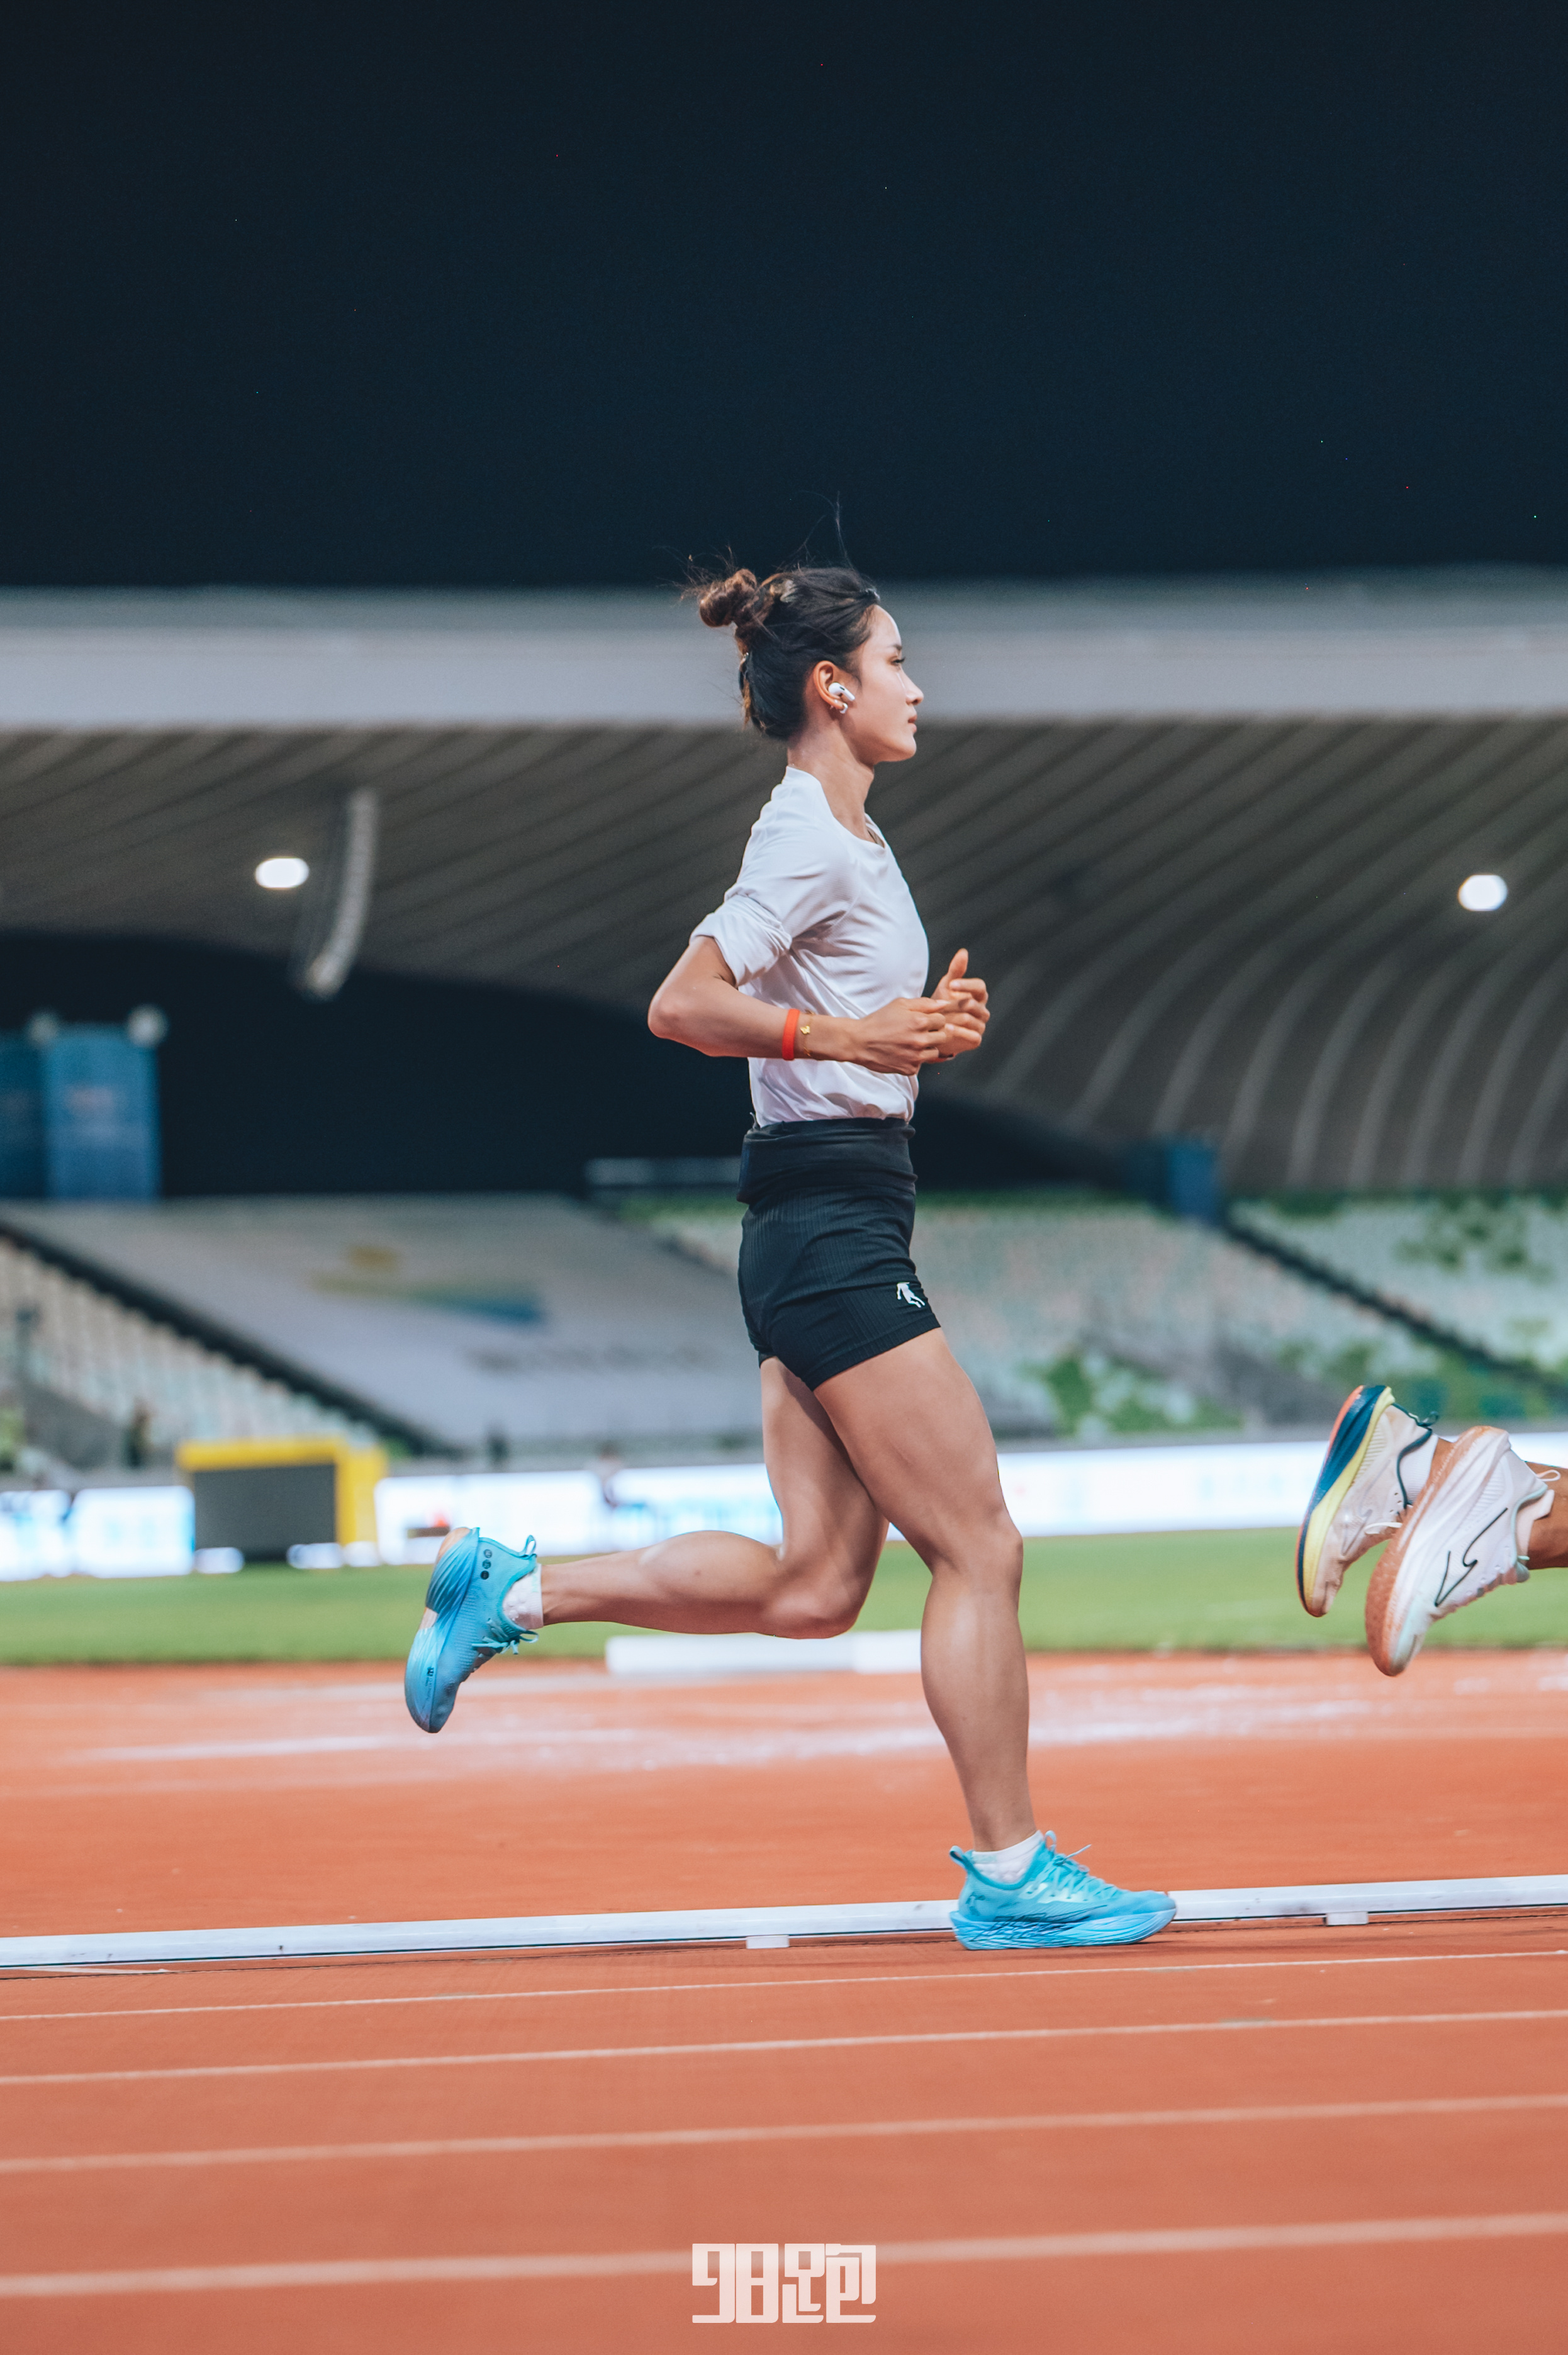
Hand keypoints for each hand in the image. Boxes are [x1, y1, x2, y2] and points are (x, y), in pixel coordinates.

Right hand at [814, 969, 986, 1074]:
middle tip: (920, 1031)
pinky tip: (903, 1052)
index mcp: (919, 1022)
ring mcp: (916, 1057)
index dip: (935, 1019)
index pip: (942, 1020)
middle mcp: (920, 1040)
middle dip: (935, 1032)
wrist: (859, 1041)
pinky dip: (916, 1059)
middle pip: (943, 1036)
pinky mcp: (910, 1069)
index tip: (925, 1020)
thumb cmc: (879, 1020)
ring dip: (927, 1046)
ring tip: (911, 1041)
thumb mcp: (900, 1004)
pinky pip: (922, 1063)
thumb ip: (924, 1003)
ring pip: (935, 1051)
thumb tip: (944, 1003)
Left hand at [928, 947, 989, 1060]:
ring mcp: (980, 1025)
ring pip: (969, 1019)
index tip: (951, 984)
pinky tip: (946, 1028)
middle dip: (953, 1004)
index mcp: (979, 995)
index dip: (966, 985)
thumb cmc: (944, 1002)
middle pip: (972, 1004)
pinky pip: (971, 1035)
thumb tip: (963, 952)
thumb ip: (956, 970)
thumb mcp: (947, 985)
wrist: (936, 1028)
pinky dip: (958, 1032)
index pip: (979, 986)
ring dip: (952, 1017)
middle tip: (938, 1005)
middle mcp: (982, 1010)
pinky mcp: (976, 1039)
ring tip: (938, 1017)